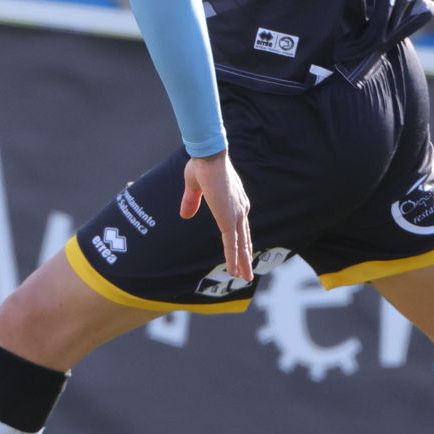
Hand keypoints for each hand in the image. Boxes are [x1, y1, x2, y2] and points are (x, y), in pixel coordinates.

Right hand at [181, 151, 253, 282]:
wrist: (208, 155)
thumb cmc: (202, 164)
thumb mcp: (194, 186)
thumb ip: (191, 201)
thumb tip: (185, 215)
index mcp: (235, 201)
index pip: (240, 227)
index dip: (242, 242)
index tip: (244, 254)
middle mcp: (240, 209)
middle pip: (244, 239)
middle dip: (246, 257)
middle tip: (248, 273)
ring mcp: (236, 214)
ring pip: (240, 244)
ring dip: (242, 262)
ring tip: (244, 277)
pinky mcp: (228, 218)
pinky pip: (231, 243)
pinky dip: (233, 257)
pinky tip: (234, 270)